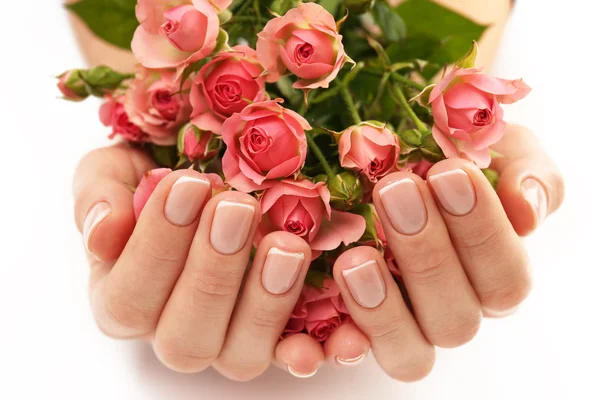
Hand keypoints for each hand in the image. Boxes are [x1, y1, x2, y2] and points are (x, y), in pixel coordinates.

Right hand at [73, 144, 370, 380]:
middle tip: (236, 208)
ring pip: (242, 354)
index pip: (130, 297)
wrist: (206, 170)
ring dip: (265, 304)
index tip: (187, 184)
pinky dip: (322, 346)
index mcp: (127, 297)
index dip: (157, 245)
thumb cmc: (157, 173)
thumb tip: (103, 230)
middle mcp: (177, 328)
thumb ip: (98, 196)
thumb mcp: (116, 169)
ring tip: (287, 246)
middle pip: (186, 337)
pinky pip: (300, 354)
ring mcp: (232, 337)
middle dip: (212, 272)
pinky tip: (345, 330)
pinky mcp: (283, 334)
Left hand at [327, 124, 563, 380]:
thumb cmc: (445, 156)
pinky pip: (342, 354)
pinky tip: (314, 318)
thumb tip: (526, 211)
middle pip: (455, 319)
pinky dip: (327, 345)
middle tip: (394, 191)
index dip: (481, 232)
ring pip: (408, 351)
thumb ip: (525, 172)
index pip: (504, 278)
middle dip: (427, 255)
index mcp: (490, 276)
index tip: (449, 172)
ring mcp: (399, 326)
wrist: (383, 155)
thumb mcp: (493, 149)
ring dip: (383, 308)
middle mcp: (448, 309)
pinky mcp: (346, 330)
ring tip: (355, 257)